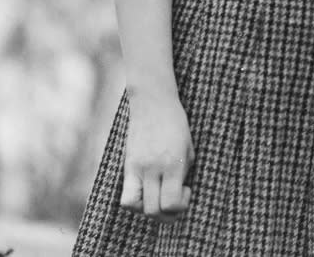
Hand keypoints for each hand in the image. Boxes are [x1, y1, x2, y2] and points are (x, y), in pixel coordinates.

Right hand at [121, 96, 193, 219]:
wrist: (153, 101)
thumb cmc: (176, 122)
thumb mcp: (188, 147)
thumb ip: (183, 173)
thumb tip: (178, 194)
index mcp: (173, 163)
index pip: (171, 203)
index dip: (181, 206)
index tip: (186, 190)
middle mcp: (153, 169)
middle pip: (153, 210)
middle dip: (167, 213)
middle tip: (175, 196)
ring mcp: (137, 168)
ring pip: (136, 207)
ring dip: (149, 210)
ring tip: (160, 195)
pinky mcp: (127, 166)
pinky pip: (126, 196)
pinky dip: (135, 203)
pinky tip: (147, 190)